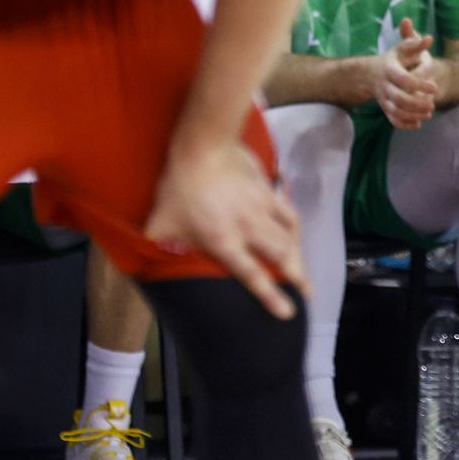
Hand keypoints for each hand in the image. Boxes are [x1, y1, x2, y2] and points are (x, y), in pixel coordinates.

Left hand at [144, 141, 306, 318]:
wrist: (204, 147)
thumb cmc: (180, 185)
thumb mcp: (160, 219)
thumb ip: (159, 239)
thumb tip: (150, 249)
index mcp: (224, 241)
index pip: (252, 275)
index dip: (271, 296)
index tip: (288, 312)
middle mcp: (249, 229)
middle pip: (281, 256)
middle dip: (297, 277)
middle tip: (308, 291)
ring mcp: (262, 208)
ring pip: (289, 236)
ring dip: (298, 254)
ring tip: (304, 268)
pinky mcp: (268, 190)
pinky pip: (288, 212)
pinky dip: (294, 226)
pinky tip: (296, 230)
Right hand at [372, 16, 438, 128]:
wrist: (372, 73)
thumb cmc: (394, 58)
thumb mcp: (403, 48)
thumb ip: (416, 43)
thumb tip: (429, 38)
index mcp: (389, 70)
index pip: (403, 79)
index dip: (419, 84)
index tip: (434, 87)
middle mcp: (384, 86)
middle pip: (398, 99)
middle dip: (416, 104)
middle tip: (432, 105)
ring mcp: (384, 99)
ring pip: (395, 111)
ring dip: (412, 115)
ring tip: (429, 113)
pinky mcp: (385, 108)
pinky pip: (393, 120)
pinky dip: (405, 124)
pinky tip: (418, 124)